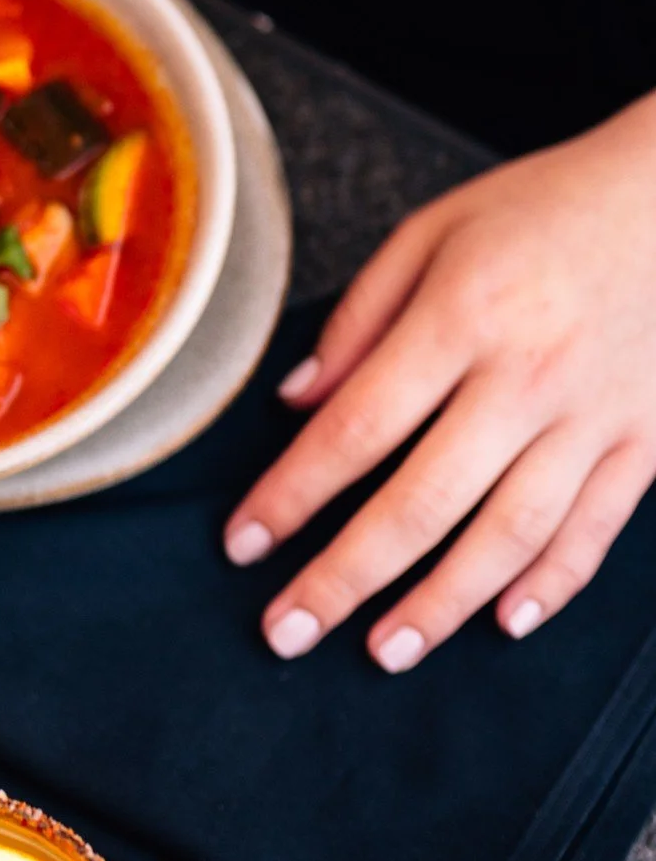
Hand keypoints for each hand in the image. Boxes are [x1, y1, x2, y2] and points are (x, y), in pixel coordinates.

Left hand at [225, 94, 655, 669]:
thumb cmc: (542, 209)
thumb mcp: (432, 231)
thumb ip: (360, 318)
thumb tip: (296, 402)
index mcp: (463, 315)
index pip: (358, 427)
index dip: (292, 494)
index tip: (243, 542)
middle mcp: (528, 377)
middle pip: (422, 501)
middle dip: (346, 577)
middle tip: (288, 629)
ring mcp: (593, 417)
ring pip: (509, 536)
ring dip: (440, 604)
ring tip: (383, 652)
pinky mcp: (644, 442)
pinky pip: (595, 531)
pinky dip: (551, 585)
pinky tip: (504, 623)